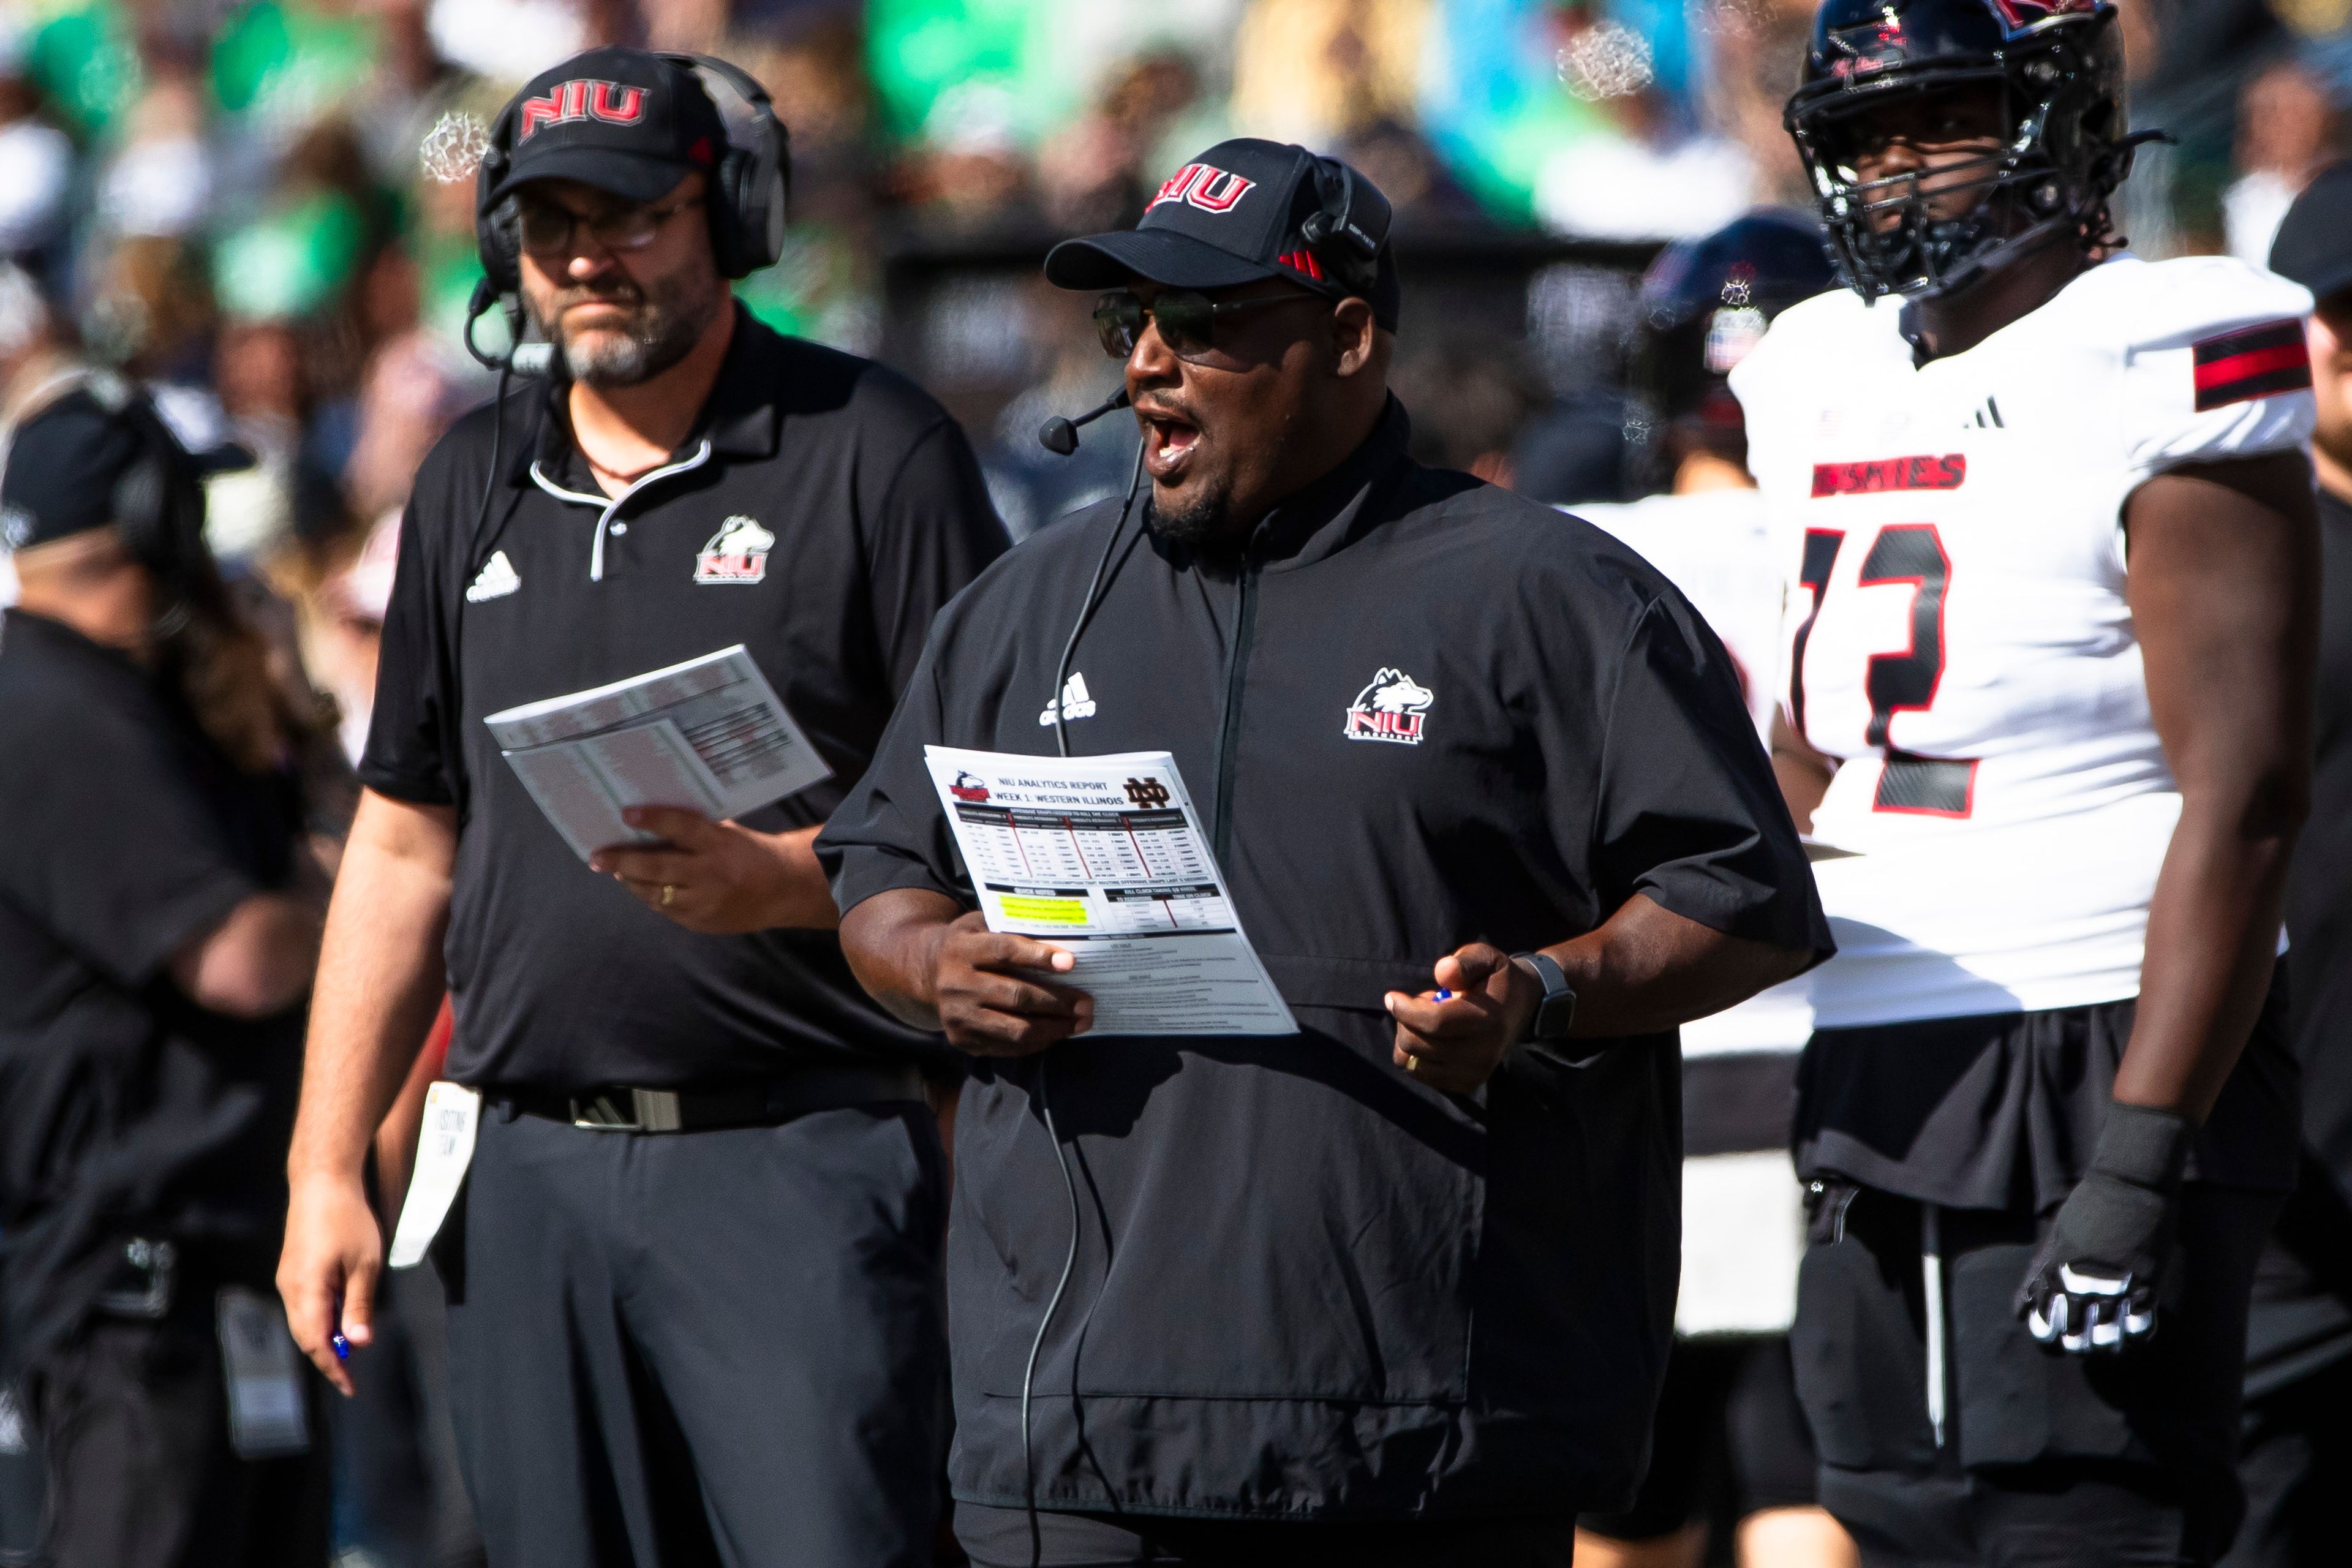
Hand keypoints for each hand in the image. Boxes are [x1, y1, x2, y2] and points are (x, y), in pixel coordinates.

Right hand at [276, 1173, 381, 1395]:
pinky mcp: (291, 1269)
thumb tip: (358, 1343)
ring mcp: (287, 1279)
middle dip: (327, 1358)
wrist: (322, 1182)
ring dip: (324, 1338)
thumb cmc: (347, 1218)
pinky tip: (340, 1317)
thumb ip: (359, 1305)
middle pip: (306, 1337)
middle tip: (351, 1374)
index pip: (316, 1343)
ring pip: (303, 1322)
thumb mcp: (365, 1264)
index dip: (333, 1368)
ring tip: (349, 1347)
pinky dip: (320, 1319)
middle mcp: (289, 1288)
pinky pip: (303, 1305)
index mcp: (306, 1290)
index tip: (350, 1387)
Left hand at [589, 808, 832, 933]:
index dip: (653, 820)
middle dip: (621, 862)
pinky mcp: (701, 923)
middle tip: (597, 856)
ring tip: (613, 870)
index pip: (682, 828)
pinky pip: (665, 910)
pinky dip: (650, 896)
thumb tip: (650, 826)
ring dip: (630, 881)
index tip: (626, 813)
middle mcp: (710, 874)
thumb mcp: (726, 833)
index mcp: (719, 844)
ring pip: (654, 893)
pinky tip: (641, 886)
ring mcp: (704, 903)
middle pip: (657, 867)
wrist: (783, 890)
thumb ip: (694, 831)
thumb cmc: (750, 852)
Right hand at [923, 910, 1093, 1055]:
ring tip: (1079, 1022)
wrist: (927, 970)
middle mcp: (955, 984)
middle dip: (1058, 1001)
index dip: (1039, 957)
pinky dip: (1037, 1043)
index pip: (1004, 952)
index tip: (1071, 964)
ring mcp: (957, 1016)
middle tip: (1087, 1003)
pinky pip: (1007, 1047)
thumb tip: (1065, 940)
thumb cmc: (970, 942)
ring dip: (1054, 1028)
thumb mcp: (982, 923)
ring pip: (1015, 1028)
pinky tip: (1056, 1033)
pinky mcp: (962, 1040)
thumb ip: (1014, 928)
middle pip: (1016, 995)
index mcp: (961, 948)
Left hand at [1383, 943, 1539, 1093]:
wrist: (1520, 1008)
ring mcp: (1474, 1074)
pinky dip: (1417, 1055)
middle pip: (1417, 1045)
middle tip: (1421, 1004)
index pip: (1434, 1022)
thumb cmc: (1495, 979)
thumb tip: (1443, 974)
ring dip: (1410, 1038)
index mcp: (1487, 1020)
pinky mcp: (1465, 1084)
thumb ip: (1464, 962)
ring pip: (1412, 1063)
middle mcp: (1482, 1054)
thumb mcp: (1485, 957)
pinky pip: (1420, 1074)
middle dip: (1407, 1021)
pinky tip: (1433, 1038)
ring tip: (1429, 1021)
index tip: (1391, 997)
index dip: (1405, 1010)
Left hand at [2015, 1101, 2190, 1353]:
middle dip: (2074, 1344)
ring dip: (2104, 1346)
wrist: (2129, 1186)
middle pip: (2073, 1336)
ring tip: (2104, 1343)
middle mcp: (2082, 1285)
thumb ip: (2037, 1276)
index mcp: (2055, 1272)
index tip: (2051, 1338)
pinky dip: (2135, 1336)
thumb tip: (2018, 1310)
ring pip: (2107, 1340)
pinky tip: (2131, 1332)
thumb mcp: (2054, 1239)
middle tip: (2079, 1342)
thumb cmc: (2087, 1208)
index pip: (2043, 1322)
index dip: (2045, 1336)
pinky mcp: (2147, 1287)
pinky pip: (2140, 1328)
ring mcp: (2115, 1288)